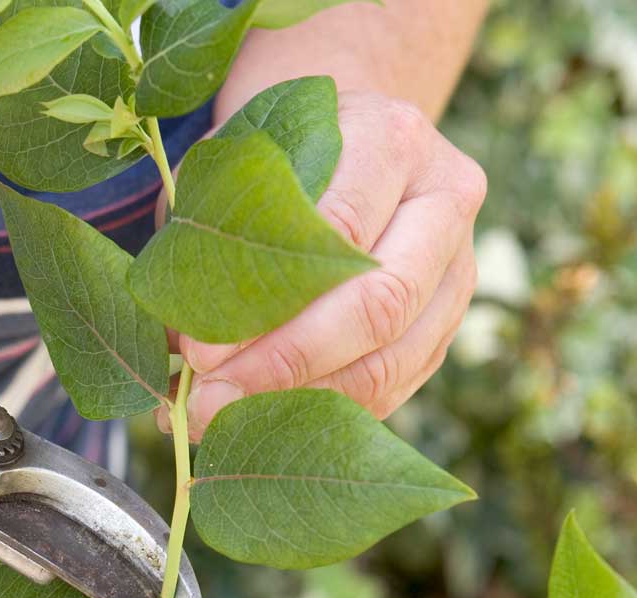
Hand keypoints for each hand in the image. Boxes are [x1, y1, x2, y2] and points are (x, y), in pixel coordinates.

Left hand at [164, 91, 486, 439]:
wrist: (343, 142)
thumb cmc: (273, 155)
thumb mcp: (232, 164)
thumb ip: (207, 232)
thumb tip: (179, 341)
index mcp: (391, 138)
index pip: (338, 230)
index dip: (266, 300)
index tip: (198, 351)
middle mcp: (444, 200)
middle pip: (381, 303)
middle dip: (287, 364)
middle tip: (209, 401)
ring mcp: (457, 268)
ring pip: (392, 359)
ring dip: (301, 401)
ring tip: (219, 419)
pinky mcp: (447, 324)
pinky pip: (391, 387)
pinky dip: (322, 411)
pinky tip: (258, 421)